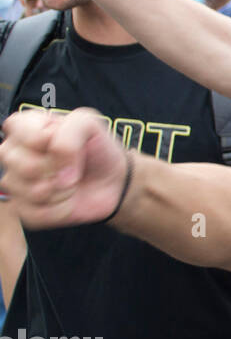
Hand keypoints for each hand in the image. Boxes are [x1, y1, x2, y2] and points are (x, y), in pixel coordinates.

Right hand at [0, 108, 127, 227]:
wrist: (111, 179)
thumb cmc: (96, 148)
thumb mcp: (89, 123)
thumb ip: (72, 130)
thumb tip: (59, 167)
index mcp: (22, 128)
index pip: (17, 129)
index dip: (49, 139)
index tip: (68, 141)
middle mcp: (12, 154)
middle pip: (25, 166)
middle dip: (60, 168)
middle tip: (73, 165)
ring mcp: (15, 182)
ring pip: (32, 192)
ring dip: (65, 190)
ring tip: (72, 181)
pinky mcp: (24, 209)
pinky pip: (36, 215)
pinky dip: (62, 209)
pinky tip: (68, 200)